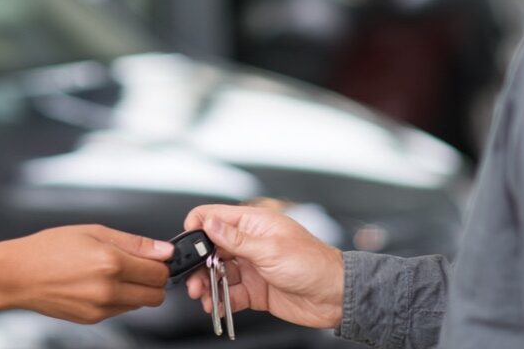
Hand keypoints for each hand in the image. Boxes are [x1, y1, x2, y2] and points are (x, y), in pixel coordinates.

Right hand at [0, 224, 172, 322]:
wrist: (19, 274)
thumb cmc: (49, 248)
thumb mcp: (93, 231)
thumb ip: (133, 242)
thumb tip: (163, 249)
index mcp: (110, 263)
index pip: (159, 272)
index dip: (161, 262)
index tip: (156, 256)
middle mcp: (108, 290)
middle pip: (156, 294)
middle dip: (154, 279)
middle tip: (140, 264)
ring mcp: (101, 309)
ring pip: (141, 304)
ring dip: (137, 289)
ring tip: (115, 271)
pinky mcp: (93, 319)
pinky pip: (121, 310)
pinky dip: (120, 298)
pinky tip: (101, 282)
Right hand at [184, 203, 344, 329]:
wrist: (334, 296)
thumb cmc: (312, 264)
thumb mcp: (269, 249)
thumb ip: (235, 239)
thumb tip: (209, 223)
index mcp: (253, 223)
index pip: (215, 217)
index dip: (198, 227)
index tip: (188, 245)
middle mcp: (250, 243)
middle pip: (212, 249)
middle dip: (199, 264)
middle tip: (193, 279)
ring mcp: (252, 267)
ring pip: (218, 273)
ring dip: (207, 285)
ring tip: (202, 296)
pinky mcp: (255, 289)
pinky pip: (231, 294)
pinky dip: (221, 301)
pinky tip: (217, 306)